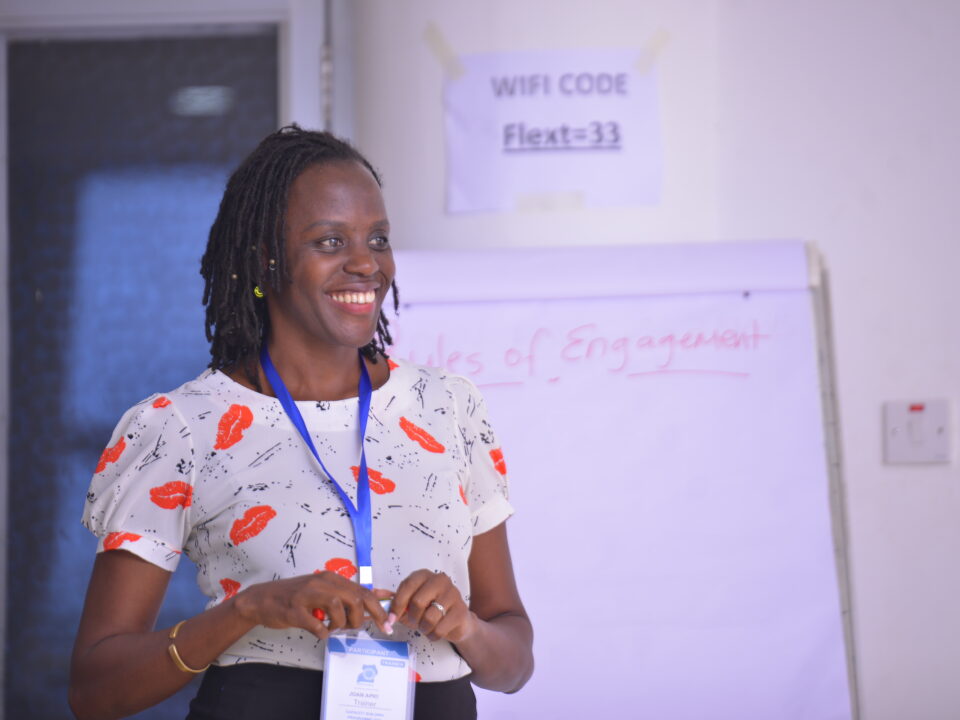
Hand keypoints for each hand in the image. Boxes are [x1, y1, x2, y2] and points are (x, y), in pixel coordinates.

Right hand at [233, 572, 389, 639]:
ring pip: (337, 608)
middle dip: (361, 618)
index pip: (362, 591)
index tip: (386, 622)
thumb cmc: (295, 597)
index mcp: (331, 578)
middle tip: (356, 628)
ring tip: (333, 628)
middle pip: (354, 599)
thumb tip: (378, 598)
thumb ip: (348, 595)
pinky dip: (322, 632)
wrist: (262, 599)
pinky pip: (316, 625)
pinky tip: (319, 632)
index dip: (378, 608)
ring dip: (340, 624)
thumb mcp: (324, 591)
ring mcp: (307, 596)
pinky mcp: (294, 611)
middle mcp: (321, 583)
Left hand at [389, 570, 476, 643]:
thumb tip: (374, 593)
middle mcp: (440, 580)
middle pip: (417, 602)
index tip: (392, 618)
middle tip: (415, 622)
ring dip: (424, 628)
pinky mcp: (460, 611)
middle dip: (413, 618)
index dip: (397, 605)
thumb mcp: (410, 604)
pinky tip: (436, 631)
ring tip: (426, 626)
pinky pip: (440, 629)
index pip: (406, 586)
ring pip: (429, 618)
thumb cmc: (430, 610)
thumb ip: (394, 599)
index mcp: (424, 575)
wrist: (457, 621)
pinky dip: (433, 635)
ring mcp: (453, 594)